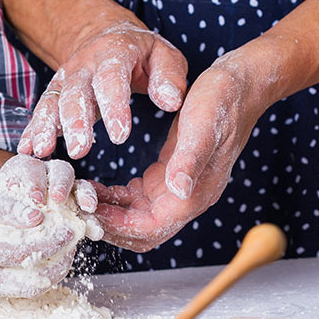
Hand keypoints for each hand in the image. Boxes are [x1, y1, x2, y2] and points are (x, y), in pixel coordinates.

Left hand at [0, 154, 102, 241]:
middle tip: (58, 199)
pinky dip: (92, 220)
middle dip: (61, 184)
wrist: (4, 228)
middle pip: (60, 170)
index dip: (34, 181)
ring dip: (85, 195)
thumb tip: (5, 213)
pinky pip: (88, 212)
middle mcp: (47, 175)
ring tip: (87, 208)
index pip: (29, 167)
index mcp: (22, 170)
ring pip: (79, 186)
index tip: (35, 199)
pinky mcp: (77, 210)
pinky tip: (96, 232)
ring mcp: (66, 191)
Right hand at [0, 177, 77, 296]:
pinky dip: (40, 275)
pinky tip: (51, 257)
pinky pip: (21, 288)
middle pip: (32, 281)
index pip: (25, 253)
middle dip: (60, 263)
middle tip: (74, 243)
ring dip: (54, 272)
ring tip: (68, 250)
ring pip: (30, 290)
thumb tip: (39, 218)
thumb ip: (7, 208)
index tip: (70, 229)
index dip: (52, 242)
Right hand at [18, 21, 188, 158]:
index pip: (112, 78)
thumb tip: (171, 101)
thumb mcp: (165, 56)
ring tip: (43, 152)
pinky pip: (42, 111)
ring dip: (46, 127)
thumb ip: (169, 77)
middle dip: (76, 123)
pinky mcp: (55, 93)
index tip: (121, 136)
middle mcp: (84, 65)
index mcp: (114, 52)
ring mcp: (66, 79)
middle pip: (76, 93)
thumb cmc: (143, 55)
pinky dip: (32, 130)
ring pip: (53, 103)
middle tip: (80, 151)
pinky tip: (26, 151)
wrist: (106, 37)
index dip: (115, 106)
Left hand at [94, 50, 268, 250]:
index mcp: (193, 194)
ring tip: (80, 198)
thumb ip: (189, 160)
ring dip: (109, 213)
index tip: (89, 214)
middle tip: (77, 210)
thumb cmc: (222, 102)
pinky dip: (115, 198)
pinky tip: (97, 187)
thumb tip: (179, 191)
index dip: (118, 226)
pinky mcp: (169, 176)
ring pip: (136, 217)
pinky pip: (136, 199)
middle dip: (109, 226)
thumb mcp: (202, 127)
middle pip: (142, 232)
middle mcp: (186, 198)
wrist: (241, 85)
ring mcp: (177, 189)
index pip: (150, 228)